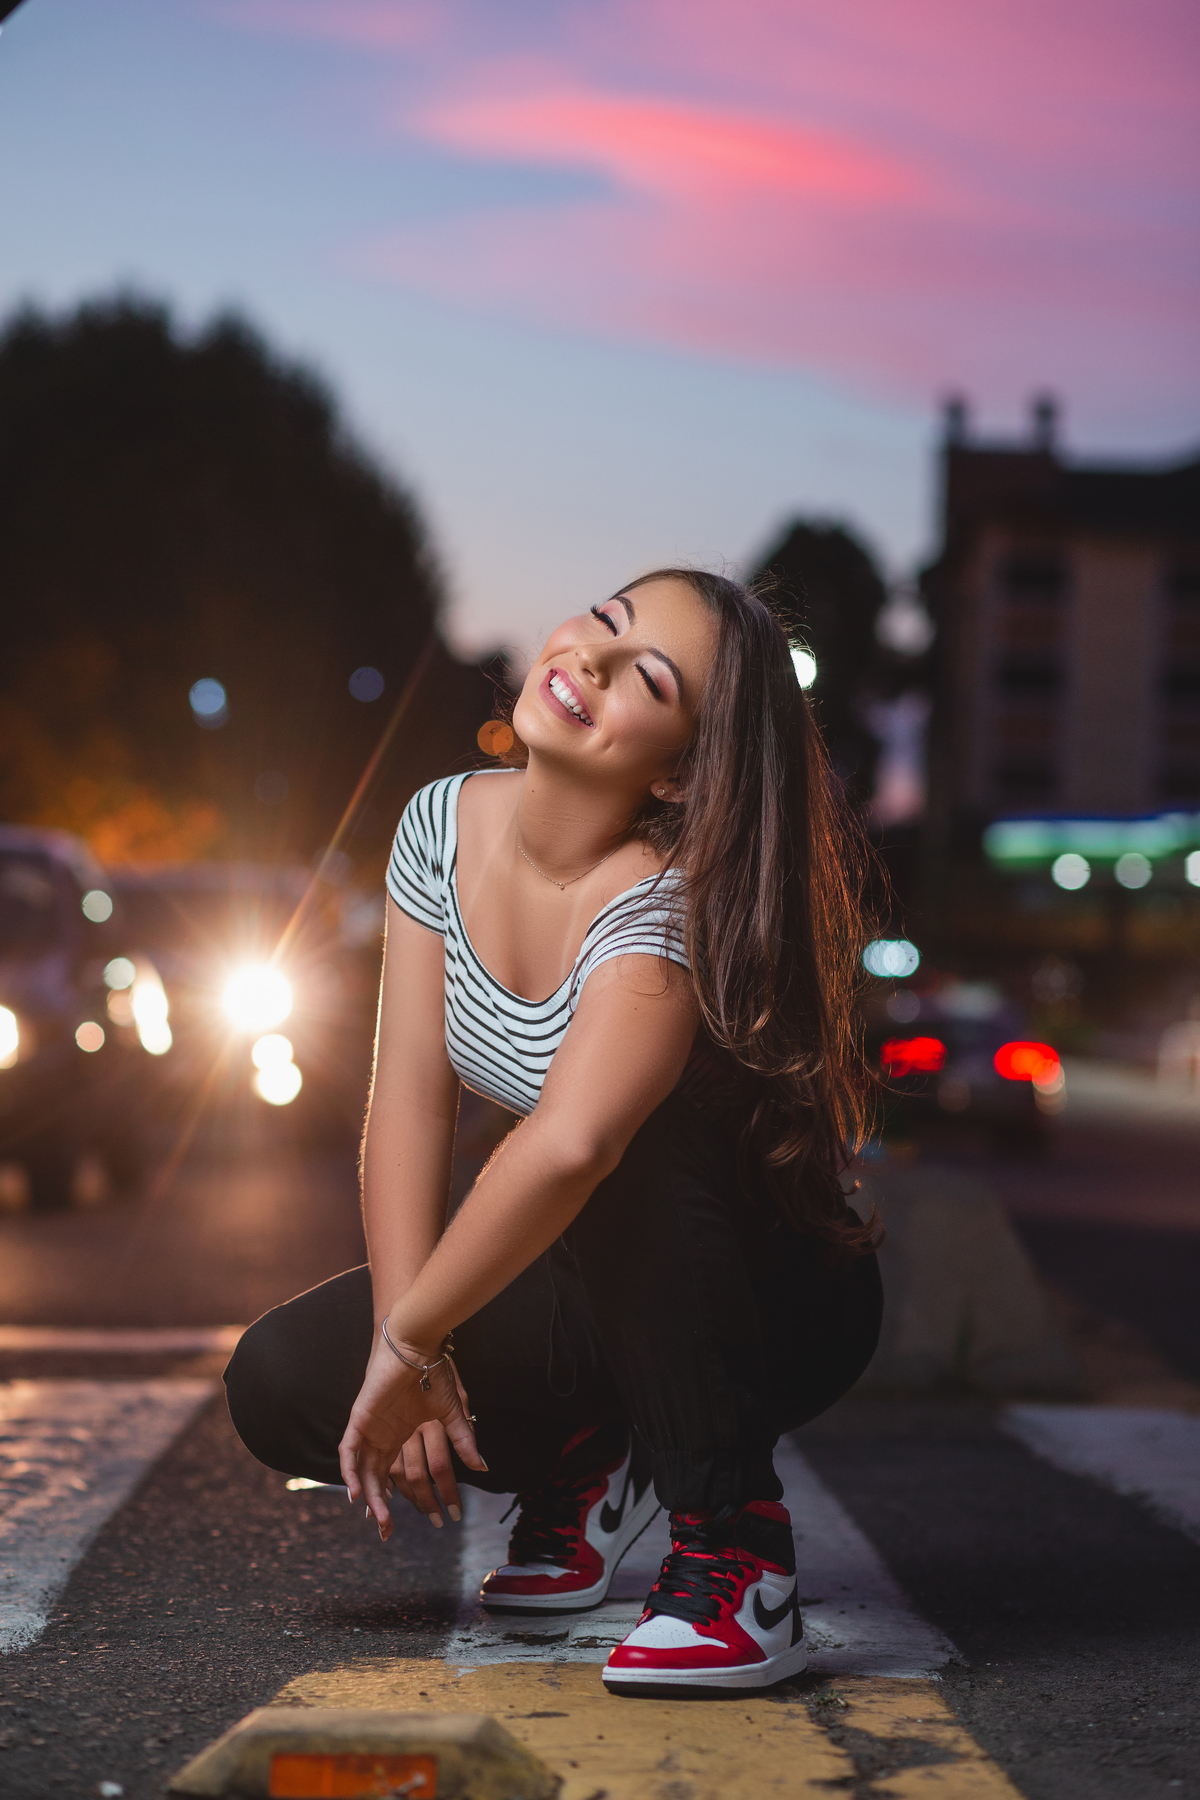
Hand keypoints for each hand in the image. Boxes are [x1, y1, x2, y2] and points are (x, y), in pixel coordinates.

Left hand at [338, 1335, 484, 1539]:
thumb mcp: (452, 1412)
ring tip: (379, 1520)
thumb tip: (483, 1468)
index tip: (417, 1519)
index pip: (395, 1475)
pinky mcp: (360, 1417)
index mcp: (401, 1435)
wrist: (418, 1346)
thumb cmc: (434, 1373)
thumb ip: (463, 1440)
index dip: (401, 1498)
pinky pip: (348, 1450)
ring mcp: (370, 1427)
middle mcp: (382, 1436)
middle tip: (388, 1533)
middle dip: (380, 1507)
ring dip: (367, 1496)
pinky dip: (349, 1471)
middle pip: (376, 1479)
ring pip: (362, 1470)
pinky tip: (355, 1491)